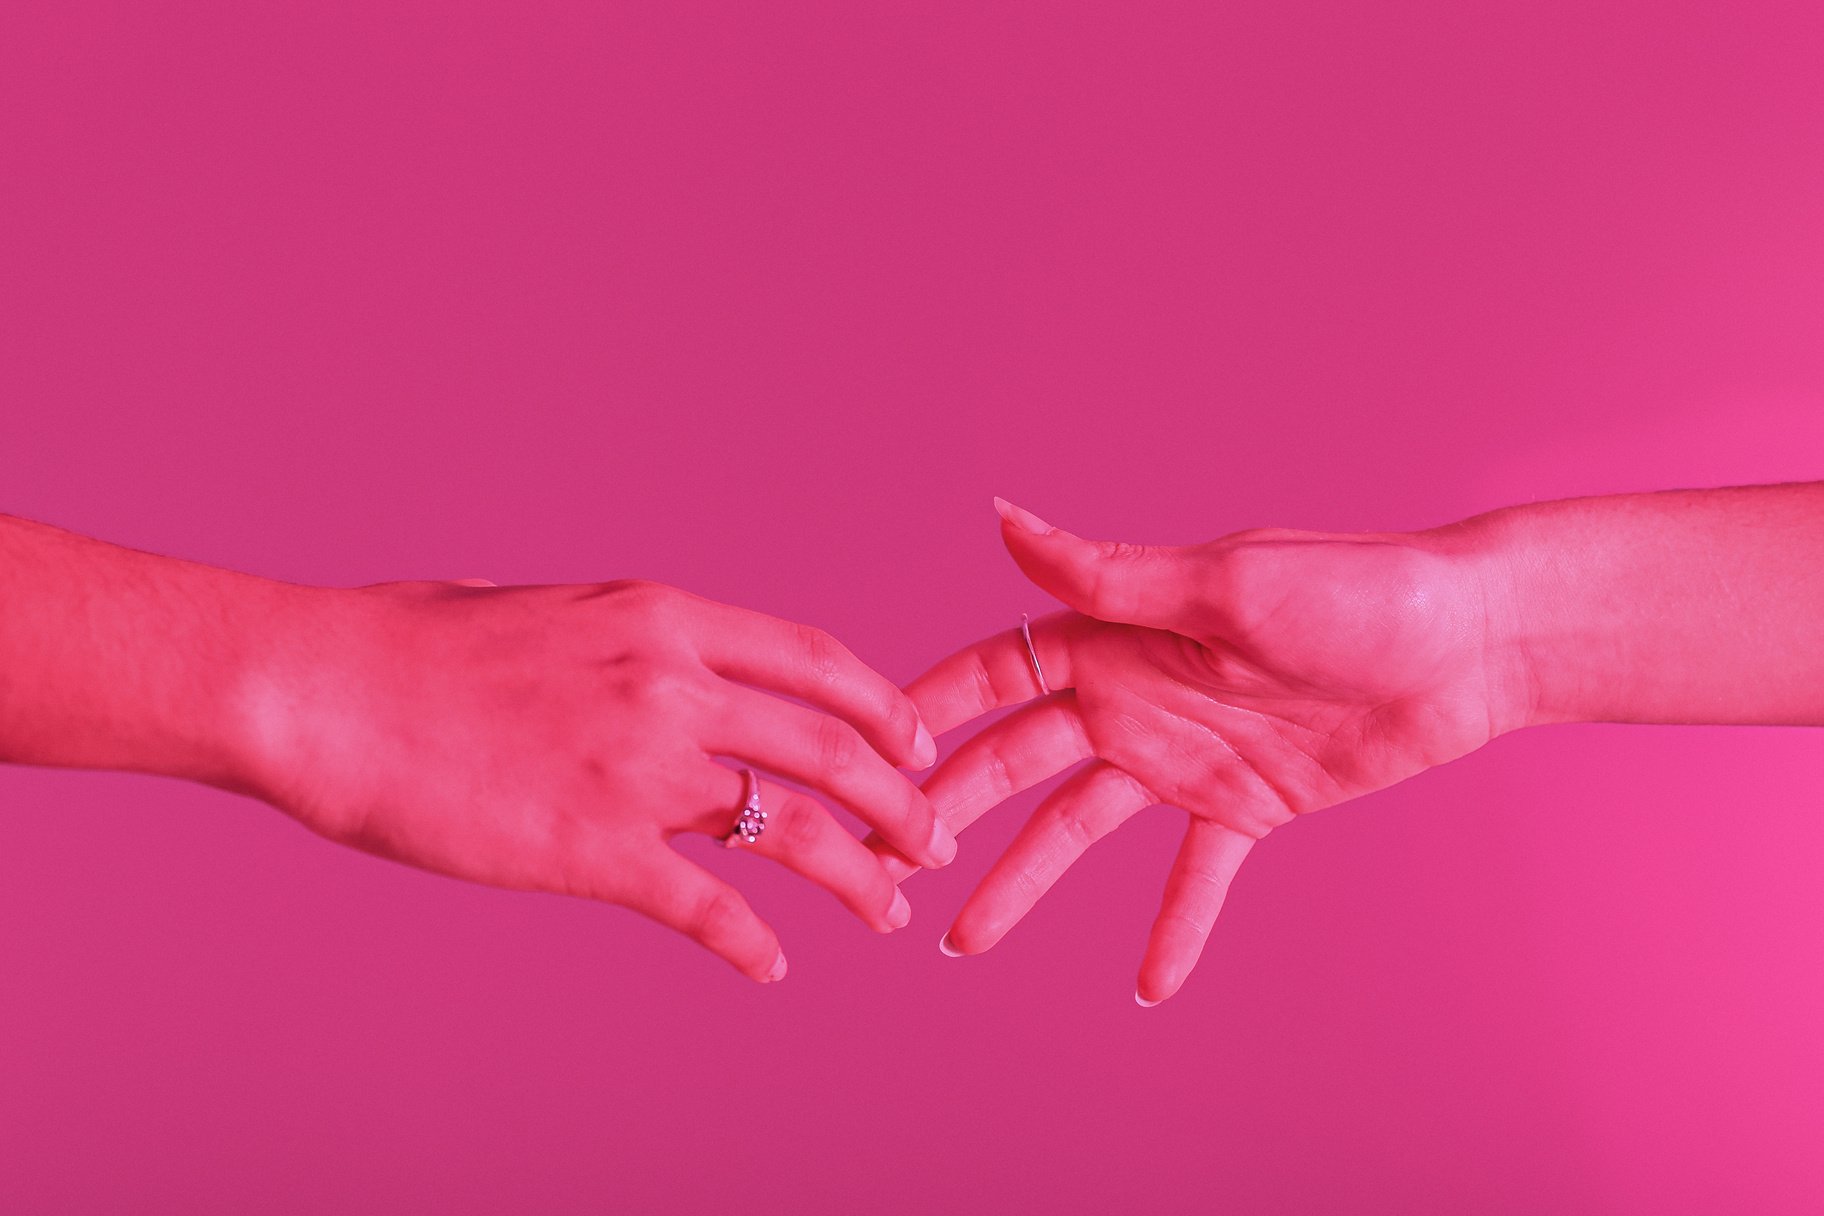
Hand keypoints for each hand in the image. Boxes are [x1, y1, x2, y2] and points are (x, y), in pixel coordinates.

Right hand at [237, 578, 952, 981]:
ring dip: (858, 877)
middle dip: (903, 801)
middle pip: (834, 750)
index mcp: (663, 619)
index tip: (917, 744)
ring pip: (797, 829)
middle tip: (932, 840)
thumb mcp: (540, 606)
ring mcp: (639, 768)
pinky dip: (751, 942)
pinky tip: (769, 966)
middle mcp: (671, 686)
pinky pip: (707, 906)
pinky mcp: (593, 849)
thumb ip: (612, 632)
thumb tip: (632, 640)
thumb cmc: (411, 644)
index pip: (818, 662)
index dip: (885, 710)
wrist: (323, 693)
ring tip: (888, 912)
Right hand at [887, 500, 1528, 1003]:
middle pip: (1018, 760)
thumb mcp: (1222, 585)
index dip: (931, 711)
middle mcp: (1135, 695)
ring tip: (961, 941)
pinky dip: (1172, 928)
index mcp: (1119, 633)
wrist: (1470, 644)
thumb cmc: (1353, 591)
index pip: (998, 672)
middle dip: (950, 809)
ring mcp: (1185, 756)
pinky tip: (1144, 988)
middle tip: (888, 865)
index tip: (864, 751)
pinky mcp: (1245, 805)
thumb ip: (1107, 573)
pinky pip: (1195, 876)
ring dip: (1023, 882)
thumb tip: (1001, 516)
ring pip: (1080, 829)